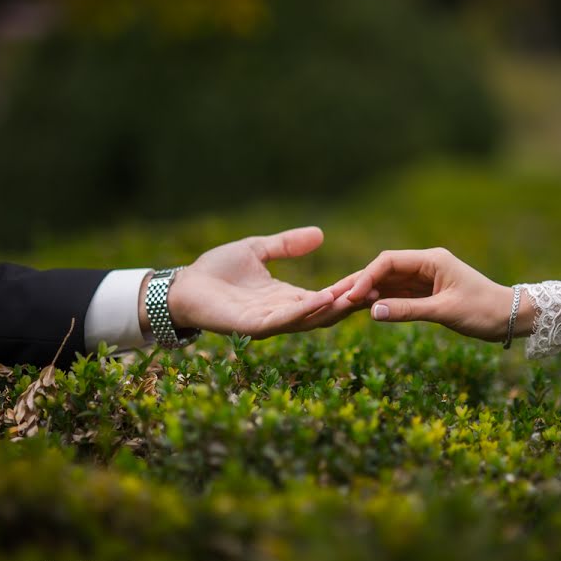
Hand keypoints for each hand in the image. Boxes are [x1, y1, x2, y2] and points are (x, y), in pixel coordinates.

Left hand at [141, 227, 371, 339]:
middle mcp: (282, 313)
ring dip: (332, 308)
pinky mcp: (251, 326)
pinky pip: (282, 320)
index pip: (325, 297)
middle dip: (348, 304)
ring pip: (308, 320)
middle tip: (377, 292)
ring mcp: (268, 322)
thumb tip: (320, 234)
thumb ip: (287, 245)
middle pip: (324, 313)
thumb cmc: (216, 270)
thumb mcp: (258, 250)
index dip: (347, 289)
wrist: (183, 286)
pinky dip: (303, 311)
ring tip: (356, 296)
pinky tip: (320, 299)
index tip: (373, 279)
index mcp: (286, 298)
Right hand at [332, 248, 534, 340]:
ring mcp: (424, 279)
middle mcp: (425, 265)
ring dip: (366, 293)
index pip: (389, 261)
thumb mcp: (445, 312)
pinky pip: (396, 295)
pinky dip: (380, 302)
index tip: (352, 294)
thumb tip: (372, 312)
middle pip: (383, 270)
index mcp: (431, 259)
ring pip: (387, 283)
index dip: (367, 276)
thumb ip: (407, 311)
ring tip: (340, 304)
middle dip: (359, 283)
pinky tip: (361, 309)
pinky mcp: (425, 293)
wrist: (511, 317)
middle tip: (333, 296)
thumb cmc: (484, 311)